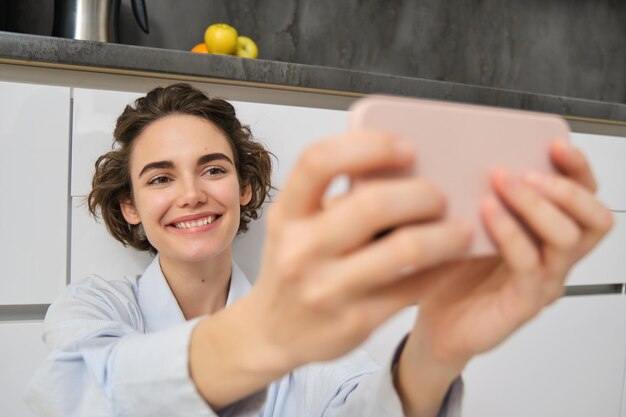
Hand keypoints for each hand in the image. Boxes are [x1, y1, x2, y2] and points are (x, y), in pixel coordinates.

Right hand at [246, 131, 472, 371]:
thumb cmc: (293, 268)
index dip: (369, 145)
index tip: (407, 147)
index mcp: (287, 215)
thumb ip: (333, 196)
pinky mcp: (355, 321)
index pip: (318, 161)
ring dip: (445, 234)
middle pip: (371, 204)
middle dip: (420, 194)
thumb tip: (400, 168)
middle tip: (440, 196)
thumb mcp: (295, 226)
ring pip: (404, 249)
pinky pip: (413, 287)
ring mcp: (327, 289)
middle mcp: (301, 250)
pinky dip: (440, 269)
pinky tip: (448, 261)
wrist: (274, 332)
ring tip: (461, 229)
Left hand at [404, 139, 613, 369]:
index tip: (555, 144)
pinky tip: (486, 213)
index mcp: (547, 234)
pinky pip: (530, 266)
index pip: (584, 197)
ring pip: (566, 239)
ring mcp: (543, 282)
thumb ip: (482, 195)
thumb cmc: (454, 274)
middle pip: (592, 218)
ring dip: (536, 205)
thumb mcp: (468, 225)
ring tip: (503, 184)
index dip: (577, 169)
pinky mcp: (524, 304)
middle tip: (526, 172)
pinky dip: (510, 233)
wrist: (436, 325)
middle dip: (564, 187)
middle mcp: (554, 258)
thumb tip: (473, 150)